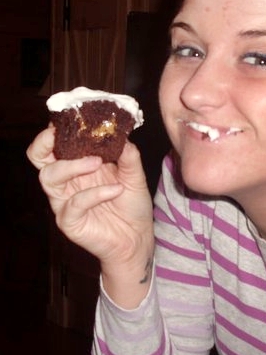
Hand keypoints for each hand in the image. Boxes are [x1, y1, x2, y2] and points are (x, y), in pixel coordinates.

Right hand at [26, 126, 153, 268]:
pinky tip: (116, 189)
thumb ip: (128, 155)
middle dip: (45, 143)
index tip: (72, 116)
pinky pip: (74, 204)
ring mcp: (65, 202)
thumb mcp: (135, 175)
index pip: (56, 145)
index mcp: (80, 166)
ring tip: (98, 162)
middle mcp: (68, 182)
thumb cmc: (131, 204)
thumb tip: (122, 135)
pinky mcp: (70, 221)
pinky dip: (96, 193)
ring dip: (73, 165)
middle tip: (64, 134)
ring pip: (50, 177)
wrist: (138, 237)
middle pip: (39, 158)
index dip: (57, 130)